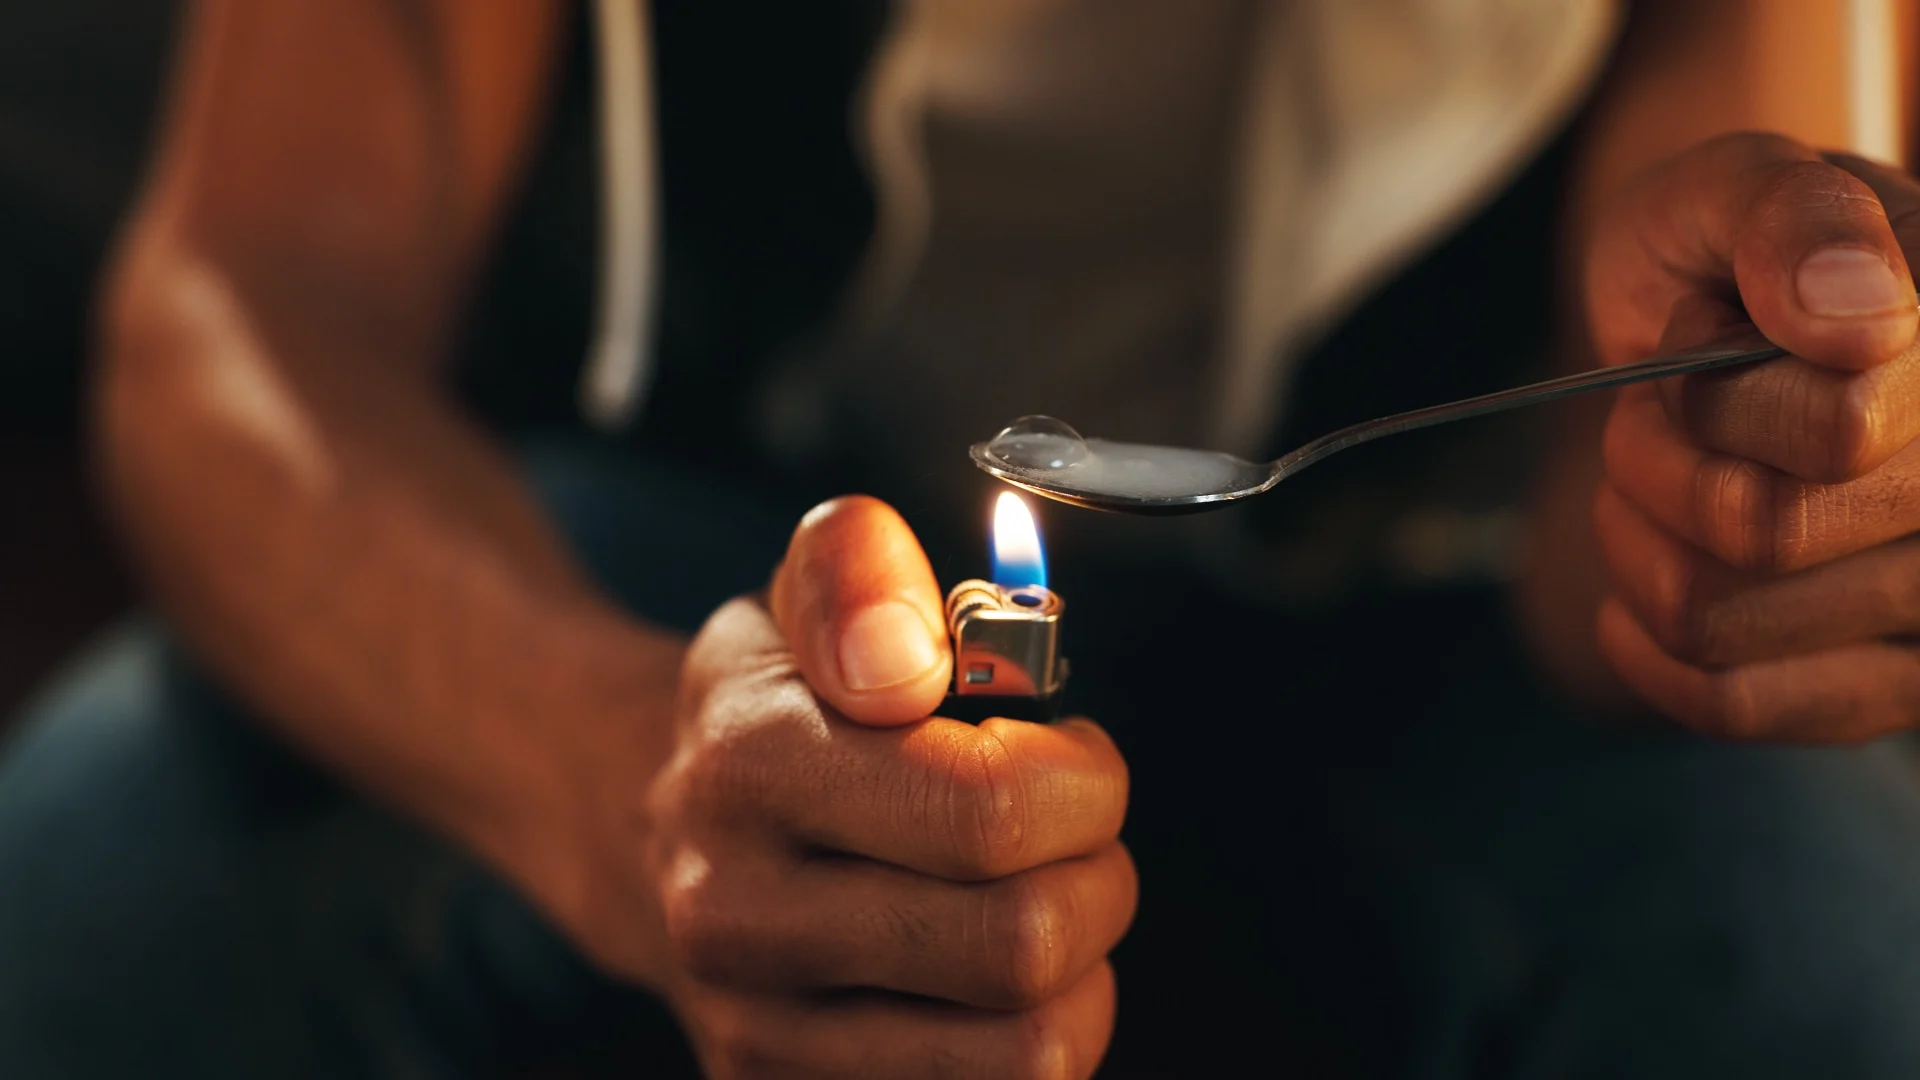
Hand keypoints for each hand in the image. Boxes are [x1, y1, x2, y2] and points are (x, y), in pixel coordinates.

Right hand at [626, 496, 1134, 1076]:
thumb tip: (901, 658)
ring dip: (1079, 971)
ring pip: (1029, 1050)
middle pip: (1022, 943)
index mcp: (749, 762)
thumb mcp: (806, 591)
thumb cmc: (776, 707)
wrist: (660, 836)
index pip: (991, 812)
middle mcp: (732, 914)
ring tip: (1037, 903)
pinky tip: (992, 983)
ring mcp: (756, 1030)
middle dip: (1096, 875)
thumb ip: (857, 570)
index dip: (1082, 780)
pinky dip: (1033, 1042)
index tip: (1071, 755)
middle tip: (1070, 836)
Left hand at [1586, 132, 1919, 739]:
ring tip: (1652, 479)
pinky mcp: (1891, 684)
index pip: (1838, 430)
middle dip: (1656, 460)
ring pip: (1724, 620)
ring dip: (1636, 544)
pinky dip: (1650, 652)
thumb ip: (1788, 216)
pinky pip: (1740, 704)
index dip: (1715, 387)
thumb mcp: (1735, 186)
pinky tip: (1631, 601)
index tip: (1700, 336)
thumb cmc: (1731, 254)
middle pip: (1763, 532)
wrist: (1721, 329)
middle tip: (1656, 409)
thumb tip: (1853, 314)